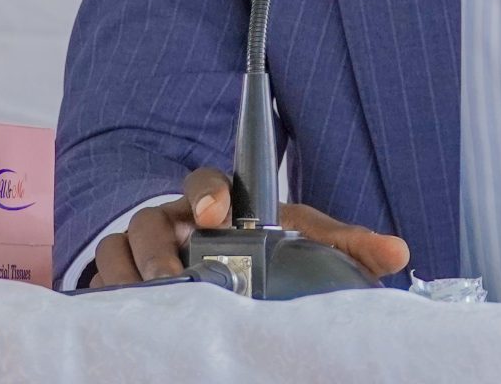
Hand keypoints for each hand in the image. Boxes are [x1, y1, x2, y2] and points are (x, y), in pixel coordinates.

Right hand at [89, 167, 411, 286]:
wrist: (222, 274)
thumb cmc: (260, 248)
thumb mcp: (302, 242)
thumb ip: (345, 245)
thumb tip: (396, 253)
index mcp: (216, 203)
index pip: (203, 184)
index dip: (205, 194)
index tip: (214, 213)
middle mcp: (173, 221)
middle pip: (148, 220)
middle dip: (159, 248)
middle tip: (178, 277)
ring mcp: (142, 250)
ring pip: (119, 249)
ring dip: (134, 275)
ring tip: (157, 302)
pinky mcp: (123, 278)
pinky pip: (104, 277)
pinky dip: (112, 292)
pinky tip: (131, 316)